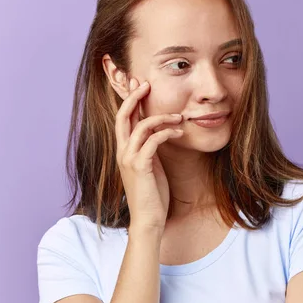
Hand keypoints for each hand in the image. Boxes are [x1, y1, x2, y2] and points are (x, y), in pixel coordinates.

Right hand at [115, 77, 183, 231]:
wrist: (148, 219)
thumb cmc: (152, 195)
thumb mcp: (151, 167)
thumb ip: (150, 150)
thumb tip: (159, 133)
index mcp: (124, 151)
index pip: (122, 119)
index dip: (129, 100)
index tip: (140, 85)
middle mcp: (122, 152)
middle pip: (123, 116)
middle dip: (134, 97)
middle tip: (147, 83)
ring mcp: (129, 159)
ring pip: (141, 126)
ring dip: (162, 117)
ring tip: (179, 116)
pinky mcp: (141, 166)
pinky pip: (153, 140)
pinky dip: (167, 132)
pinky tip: (179, 132)